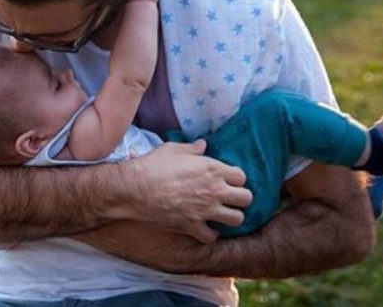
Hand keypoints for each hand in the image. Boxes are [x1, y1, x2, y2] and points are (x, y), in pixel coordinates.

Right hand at [121, 140, 251, 242]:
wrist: (135, 188)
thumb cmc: (153, 165)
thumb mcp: (173, 149)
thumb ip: (192, 148)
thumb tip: (203, 145)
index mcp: (213, 169)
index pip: (242, 176)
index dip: (235, 178)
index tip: (226, 179)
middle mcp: (215, 190)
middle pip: (246, 198)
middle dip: (240, 198)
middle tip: (229, 197)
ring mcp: (205, 210)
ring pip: (237, 219)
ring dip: (230, 217)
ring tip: (221, 214)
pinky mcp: (193, 226)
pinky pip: (211, 236)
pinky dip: (209, 234)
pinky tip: (204, 227)